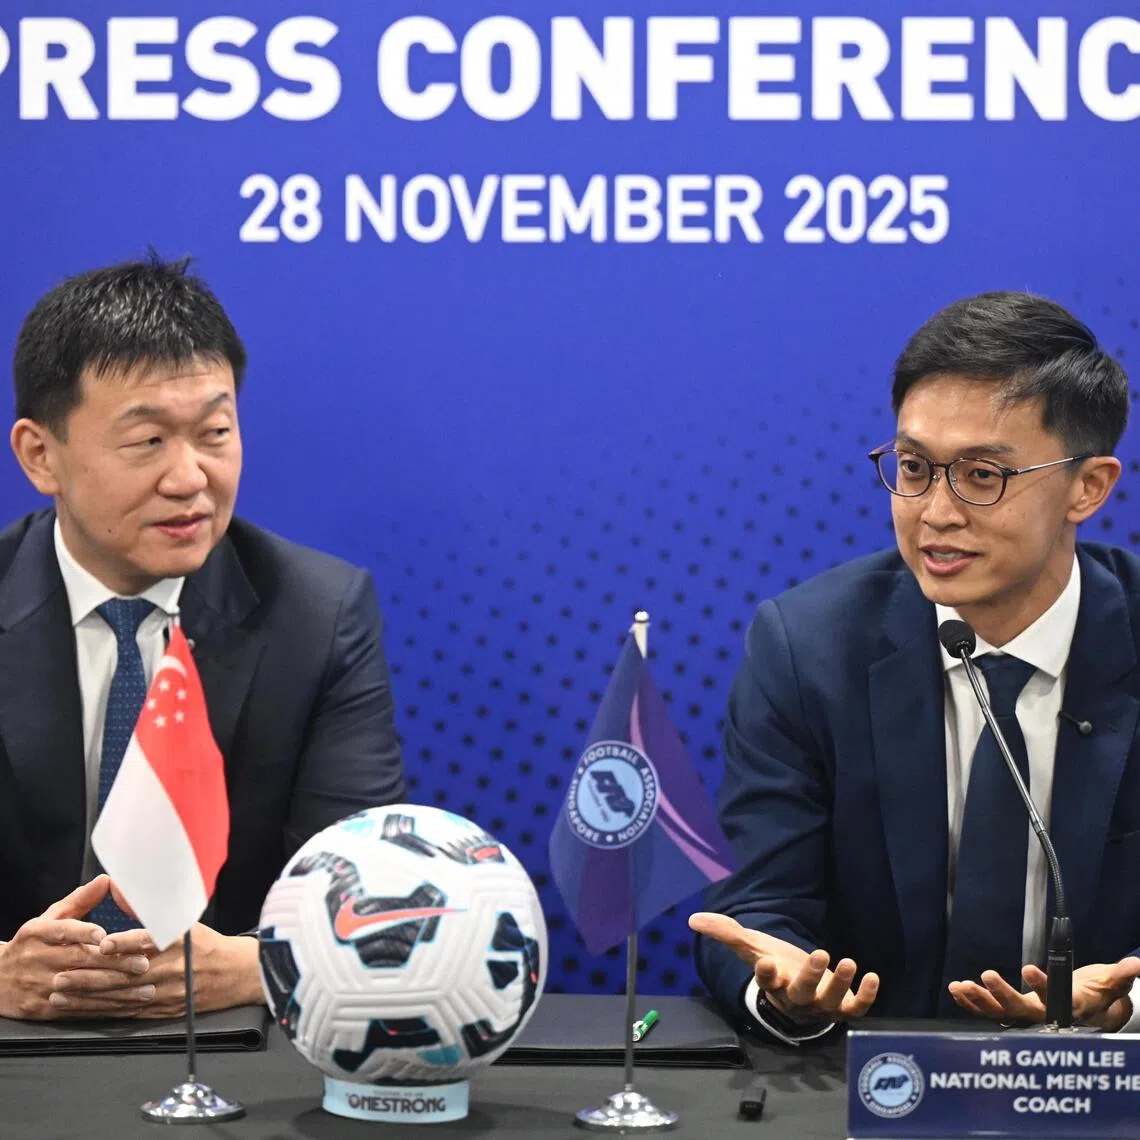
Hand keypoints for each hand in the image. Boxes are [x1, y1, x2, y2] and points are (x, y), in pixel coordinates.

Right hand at [0, 876, 151, 1020]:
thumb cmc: (29, 945)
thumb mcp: (47, 919)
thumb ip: (78, 901)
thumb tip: (106, 880)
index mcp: (37, 934)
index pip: (62, 931)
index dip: (84, 932)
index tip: (106, 936)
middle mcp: (37, 959)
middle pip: (78, 961)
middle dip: (113, 964)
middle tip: (142, 963)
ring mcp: (39, 986)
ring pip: (82, 988)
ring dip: (115, 990)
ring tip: (143, 988)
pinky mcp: (43, 1009)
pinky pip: (77, 1009)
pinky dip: (104, 1009)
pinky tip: (126, 1006)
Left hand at [52, 922, 264, 1018]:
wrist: (235, 975)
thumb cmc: (206, 944)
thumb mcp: (187, 920)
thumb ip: (152, 909)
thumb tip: (122, 889)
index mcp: (179, 943)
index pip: (150, 941)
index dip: (126, 943)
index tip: (102, 943)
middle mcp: (171, 969)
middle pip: (126, 975)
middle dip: (91, 977)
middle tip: (61, 975)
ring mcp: (166, 993)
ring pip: (121, 997)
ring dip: (88, 997)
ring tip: (61, 994)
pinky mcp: (162, 1011)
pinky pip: (127, 1013)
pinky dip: (102, 1011)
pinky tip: (81, 1009)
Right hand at [689, 911, 878, 1024]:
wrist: (798, 990)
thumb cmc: (774, 965)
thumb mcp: (751, 946)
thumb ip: (725, 932)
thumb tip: (693, 919)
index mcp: (772, 983)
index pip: (765, 980)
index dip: (766, 974)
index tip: (766, 963)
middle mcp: (796, 998)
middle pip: (801, 992)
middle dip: (810, 976)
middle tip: (820, 953)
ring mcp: (821, 1005)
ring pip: (830, 1001)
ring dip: (840, 983)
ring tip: (847, 960)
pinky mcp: (843, 1006)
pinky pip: (855, 1008)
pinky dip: (866, 996)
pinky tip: (872, 977)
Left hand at [948, 957, 1139, 1030]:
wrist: (1088, 1013)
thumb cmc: (1098, 995)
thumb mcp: (1111, 984)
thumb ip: (1120, 975)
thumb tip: (1137, 963)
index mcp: (1069, 1008)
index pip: (1055, 999)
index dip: (1042, 986)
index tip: (1028, 968)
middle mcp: (1045, 1015)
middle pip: (1022, 1009)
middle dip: (1003, 995)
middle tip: (986, 975)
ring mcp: (1026, 1016)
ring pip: (1000, 1013)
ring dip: (979, 1000)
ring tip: (960, 985)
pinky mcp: (1012, 1012)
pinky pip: (989, 1011)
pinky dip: (972, 1002)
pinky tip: (956, 989)